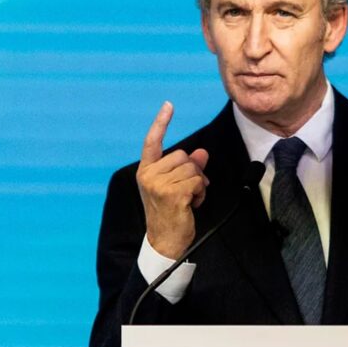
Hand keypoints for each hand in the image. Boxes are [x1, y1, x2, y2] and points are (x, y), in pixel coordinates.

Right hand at [136, 101, 209, 258]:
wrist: (165, 241)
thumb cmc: (170, 213)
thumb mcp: (176, 186)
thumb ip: (187, 168)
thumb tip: (202, 153)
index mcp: (146, 171)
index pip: (152, 142)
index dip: (161, 123)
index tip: (169, 105)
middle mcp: (148, 175)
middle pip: (183, 155)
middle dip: (192, 171)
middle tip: (188, 191)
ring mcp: (159, 184)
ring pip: (193, 169)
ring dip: (198, 184)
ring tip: (189, 200)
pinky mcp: (172, 193)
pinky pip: (198, 181)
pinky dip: (200, 192)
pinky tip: (192, 204)